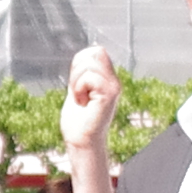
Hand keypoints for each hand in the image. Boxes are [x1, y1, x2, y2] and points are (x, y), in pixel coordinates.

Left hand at [56, 44, 121, 160]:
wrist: (80, 141)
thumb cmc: (78, 120)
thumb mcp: (78, 89)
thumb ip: (83, 73)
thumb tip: (83, 55)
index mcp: (108, 78)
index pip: (95, 51)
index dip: (79, 64)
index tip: (78, 86)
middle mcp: (114, 81)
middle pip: (93, 53)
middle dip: (77, 71)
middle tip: (79, 93)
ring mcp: (114, 87)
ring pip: (89, 65)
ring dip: (77, 83)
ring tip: (82, 99)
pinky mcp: (110, 94)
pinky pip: (89, 77)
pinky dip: (79, 89)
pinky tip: (84, 103)